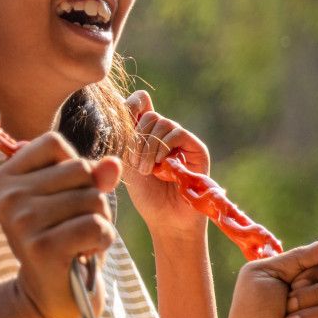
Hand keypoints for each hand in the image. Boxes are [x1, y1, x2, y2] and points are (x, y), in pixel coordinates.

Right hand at [0, 132, 120, 317]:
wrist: (52, 296)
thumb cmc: (64, 240)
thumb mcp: (75, 200)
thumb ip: (93, 176)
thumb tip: (113, 165)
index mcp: (4, 179)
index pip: (54, 143)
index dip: (75, 166)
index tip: (63, 197)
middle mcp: (7, 197)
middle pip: (79, 169)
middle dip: (92, 196)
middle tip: (75, 225)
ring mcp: (22, 222)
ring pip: (92, 198)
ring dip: (100, 220)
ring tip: (80, 241)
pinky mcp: (42, 248)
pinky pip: (96, 225)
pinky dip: (104, 239)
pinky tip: (87, 253)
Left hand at [120, 91, 211, 237]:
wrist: (166, 219)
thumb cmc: (147, 195)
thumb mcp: (129, 162)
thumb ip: (129, 133)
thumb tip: (133, 98)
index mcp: (148, 133)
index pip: (139, 102)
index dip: (129, 109)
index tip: (122, 134)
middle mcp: (166, 133)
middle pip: (148, 114)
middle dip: (137, 139)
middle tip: (137, 165)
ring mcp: (182, 140)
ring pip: (160, 122)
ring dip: (148, 148)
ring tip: (147, 171)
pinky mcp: (196, 148)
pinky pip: (176, 132)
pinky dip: (164, 147)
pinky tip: (161, 166)